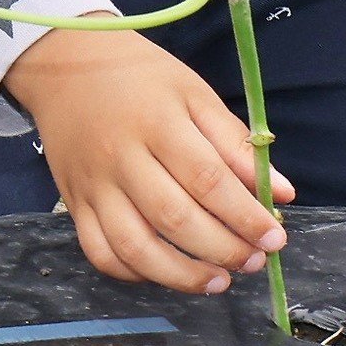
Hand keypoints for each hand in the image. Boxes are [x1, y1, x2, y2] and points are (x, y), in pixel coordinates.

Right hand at [12, 28, 292, 294]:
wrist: (63, 64)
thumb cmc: (139, 77)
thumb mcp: (194, 94)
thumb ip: (236, 145)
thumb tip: (283, 194)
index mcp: (157, 124)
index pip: (207, 180)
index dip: (245, 216)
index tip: (274, 239)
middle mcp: (120, 158)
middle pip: (174, 218)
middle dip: (222, 249)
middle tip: (254, 261)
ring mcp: (92, 185)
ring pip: (134, 246)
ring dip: (181, 274)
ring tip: (218, 281)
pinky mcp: (73, 202)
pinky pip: (99, 251)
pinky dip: (134, 273)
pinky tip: (166, 272)